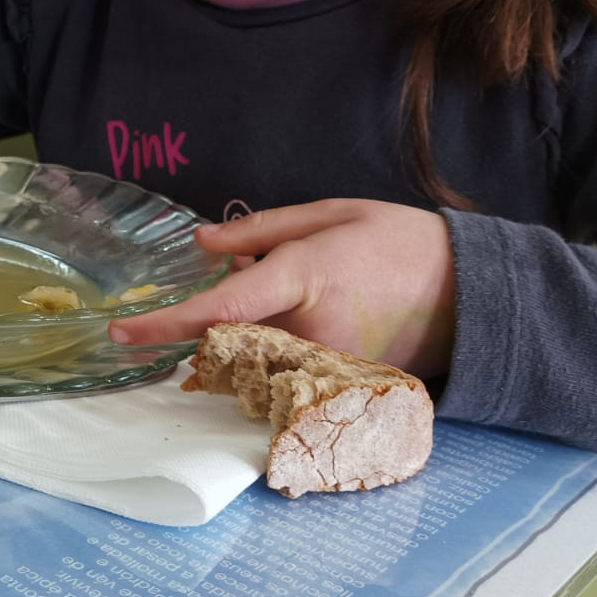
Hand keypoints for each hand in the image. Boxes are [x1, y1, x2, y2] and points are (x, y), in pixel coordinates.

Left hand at [110, 199, 458, 377]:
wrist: (474, 291)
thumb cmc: (401, 240)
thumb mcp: (330, 213)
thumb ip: (261, 230)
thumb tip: (202, 244)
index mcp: (305, 275)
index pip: (220, 307)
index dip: (166, 323)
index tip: (122, 333)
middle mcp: (313, 327)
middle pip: (229, 344)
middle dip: (204, 333)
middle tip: (205, 316)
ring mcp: (331, 362)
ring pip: (256, 365)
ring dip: (241, 346)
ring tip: (278, 318)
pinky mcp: (344, 383)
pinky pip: (288, 379)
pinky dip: (271, 361)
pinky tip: (287, 338)